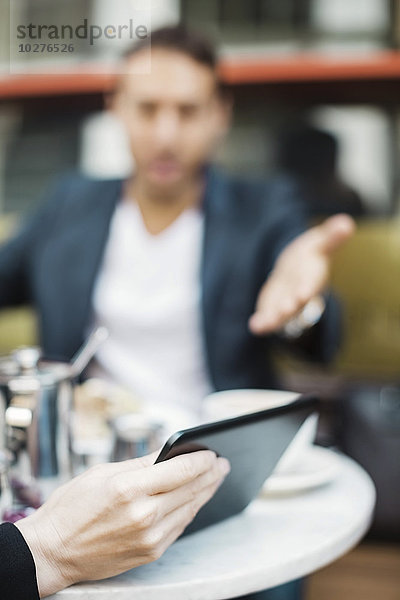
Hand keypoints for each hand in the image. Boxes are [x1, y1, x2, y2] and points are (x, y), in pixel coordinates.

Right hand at [16, 451, 229, 597]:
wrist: (51, 552)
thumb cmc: (71, 508)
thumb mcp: (101, 473)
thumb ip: (140, 464)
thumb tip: (168, 453)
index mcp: (129, 489)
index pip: (179, 470)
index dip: (200, 460)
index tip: (211, 452)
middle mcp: (144, 514)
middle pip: (190, 489)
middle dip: (210, 474)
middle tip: (222, 463)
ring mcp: (149, 537)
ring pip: (189, 509)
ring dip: (205, 492)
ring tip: (215, 479)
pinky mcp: (150, 553)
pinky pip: (179, 527)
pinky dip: (190, 511)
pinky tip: (195, 500)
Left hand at [248, 214, 354, 334]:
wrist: (297, 269)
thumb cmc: (310, 255)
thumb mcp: (320, 242)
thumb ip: (332, 236)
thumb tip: (347, 223)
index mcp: (312, 276)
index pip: (311, 283)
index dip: (307, 288)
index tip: (303, 294)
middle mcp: (300, 292)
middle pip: (296, 301)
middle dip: (290, 305)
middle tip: (284, 310)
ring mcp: (286, 301)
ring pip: (280, 312)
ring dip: (274, 318)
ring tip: (263, 326)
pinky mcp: (273, 306)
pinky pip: (268, 315)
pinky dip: (262, 322)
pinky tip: (254, 327)